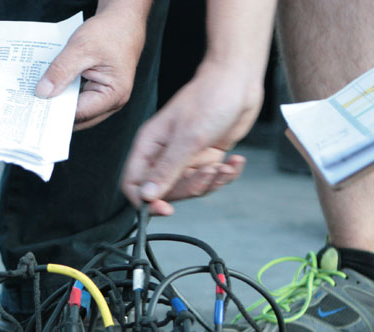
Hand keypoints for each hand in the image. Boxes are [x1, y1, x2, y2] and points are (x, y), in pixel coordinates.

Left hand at [35, 2, 149, 130]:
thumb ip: (61, 71)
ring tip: (39, 99)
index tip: (35, 110)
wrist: (123, 21)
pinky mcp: (99, 91)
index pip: (80, 114)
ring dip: (61, 103)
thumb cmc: (110, 32)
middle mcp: (113, 102)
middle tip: (32, 107)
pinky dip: (65, 95)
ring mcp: (107, 98)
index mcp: (113, 95)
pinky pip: (80, 99)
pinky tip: (51, 89)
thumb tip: (43, 92)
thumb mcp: (81, 48)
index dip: (57, 113)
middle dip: (57, 112)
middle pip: (80, 117)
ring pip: (79, 110)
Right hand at [120, 60, 262, 214]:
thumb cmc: (210, 98)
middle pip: (165, 190)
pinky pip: (211, 179)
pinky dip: (225, 175)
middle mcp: (164, 153)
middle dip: (189, 188)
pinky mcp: (205, 156)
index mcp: (149, 145)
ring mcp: (185, 156)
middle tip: (208, 174)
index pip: (134, 183)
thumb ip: (166, 170)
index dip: (145, 201)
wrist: (239, 81)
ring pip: (190, 188)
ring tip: (224, 165)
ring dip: (211, 182)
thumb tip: (147, 196)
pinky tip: (235, 161)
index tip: (165, 209)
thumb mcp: (188, 138)